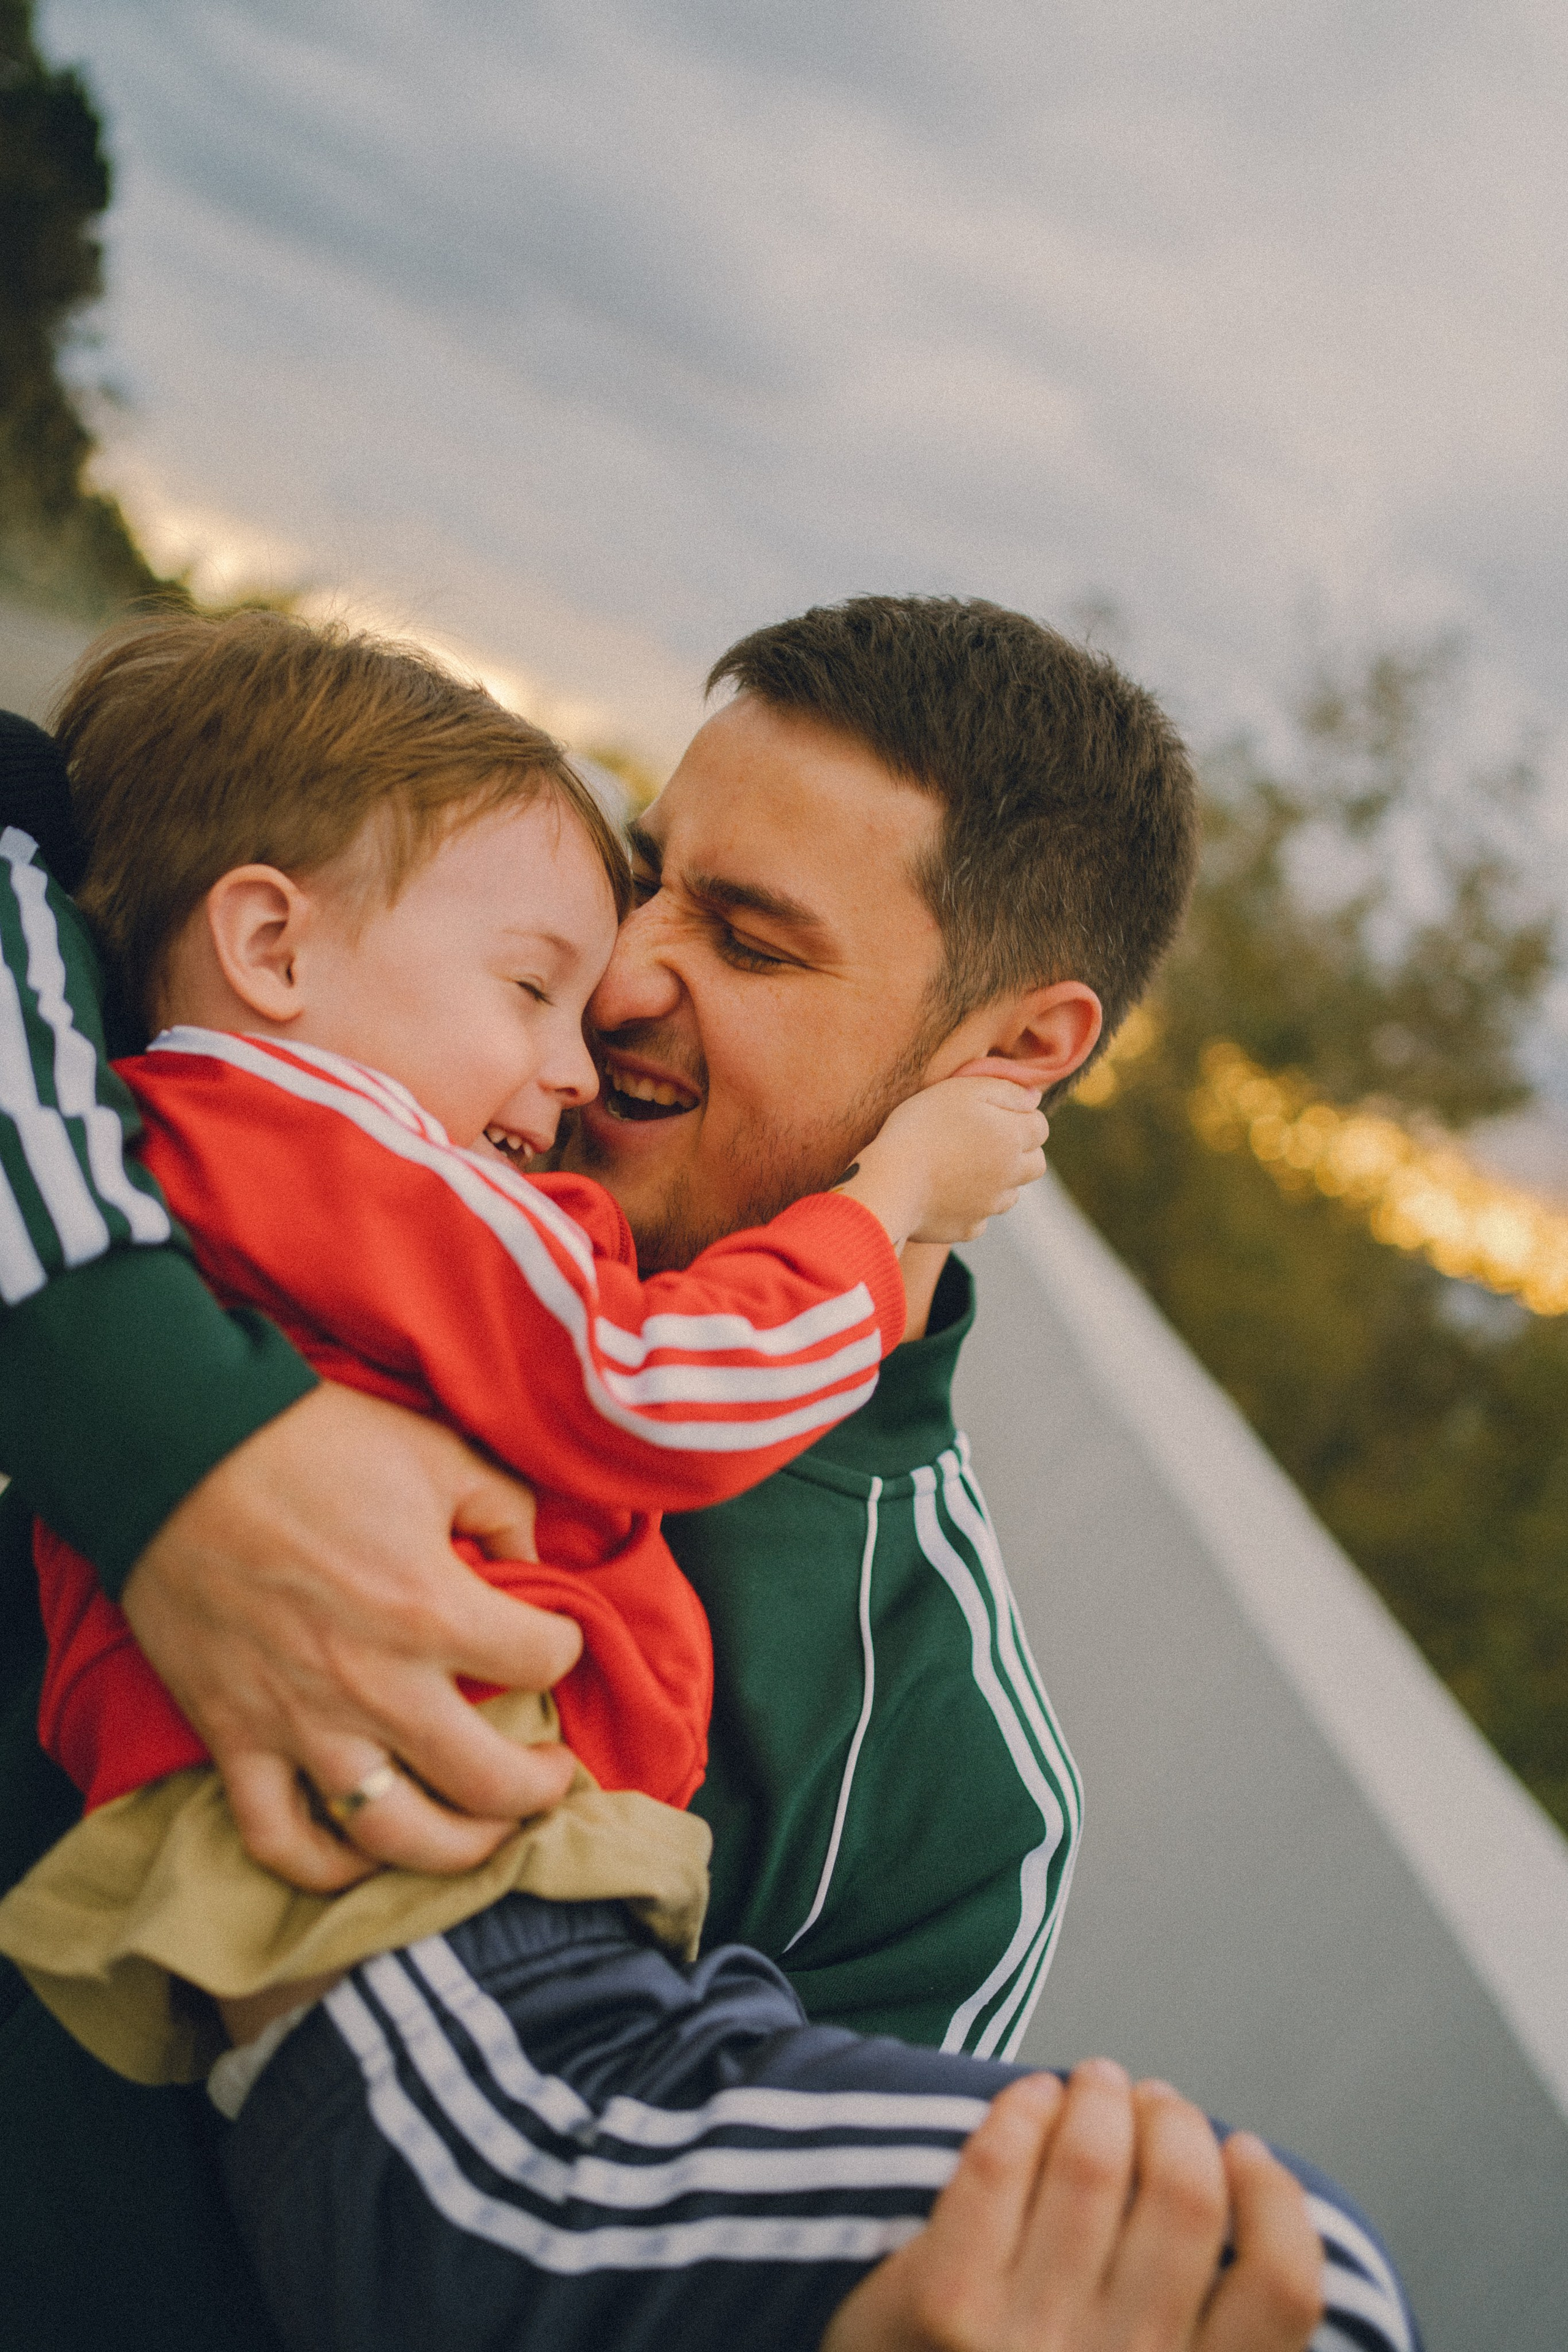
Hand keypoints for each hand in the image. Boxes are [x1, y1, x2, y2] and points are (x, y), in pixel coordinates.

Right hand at [120, 1384, 584, 1892]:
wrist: (176, 1449)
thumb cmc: (311, 1443)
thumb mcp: (437, 1450)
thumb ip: (505, 1509)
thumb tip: (531, 1560)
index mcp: (433, 1610)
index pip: (544, 1661)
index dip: (565, 1648)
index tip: (555, 1638)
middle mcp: (376, 1685)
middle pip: (489, 1783)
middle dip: (537, 1786)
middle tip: (548, 1773)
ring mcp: (301, 1723)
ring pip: (396, 1836)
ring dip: (456, 1849)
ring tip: (482, 1830)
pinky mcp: (233, 1737)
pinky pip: (280, 1839)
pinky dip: (323, 1867)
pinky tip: (363, 1853)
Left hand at [820, 2061, 1323, 2351]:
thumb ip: (1196, 2323)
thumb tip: (1239, 2188)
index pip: (1281, 2286)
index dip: (1274, 2200)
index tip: (1245, 2152)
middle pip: (1183, 2197)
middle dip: (1175, 2123)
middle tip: (1156, 2101)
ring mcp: (1029, 2339)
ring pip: (1092, 2164)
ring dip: (1099, 2098)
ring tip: (1096, 2084)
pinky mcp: (944, 2302)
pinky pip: (998, 2165)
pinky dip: (1022, 2110)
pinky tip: (1032, 2097)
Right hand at [843, 1061, 1047, 1247]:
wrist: (890, 1181)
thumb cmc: (922, 1126)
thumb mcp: (962, 1090)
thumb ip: (1005, 1090)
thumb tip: (1034, 1098)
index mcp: (1013, 1138)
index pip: (1040, 1127)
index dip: (1020, 1117)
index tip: (994, 1114)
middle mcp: (1011, 1176)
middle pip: (1035, 1165)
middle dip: (1020, 1153)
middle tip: (985, 1142)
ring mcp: (990, 1206)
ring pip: (1010, 1194)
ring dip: (997, 1182)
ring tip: (960, 1169)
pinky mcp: (968, 1229)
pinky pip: (979, 1218)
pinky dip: (969, 1208)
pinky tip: (943, 1195)